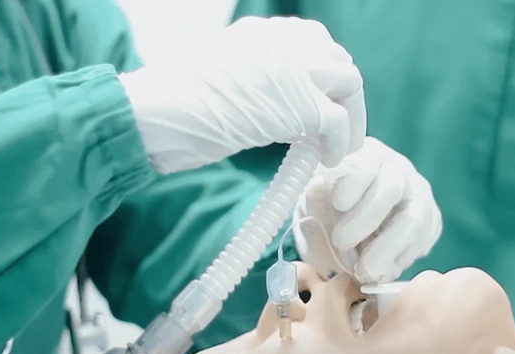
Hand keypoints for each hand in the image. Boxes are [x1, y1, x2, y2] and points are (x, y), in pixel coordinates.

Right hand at [119, 16, 365, 173]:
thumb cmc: (179, 106)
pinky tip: (328, 159)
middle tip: (336, 127)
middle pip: (337, 60)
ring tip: (339, 146)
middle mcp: (284, 41)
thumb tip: (279, 102)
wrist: (163, 114)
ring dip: (351, 117)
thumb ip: (256, 77)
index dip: (322, 74)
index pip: (313, 41)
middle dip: (342, 94)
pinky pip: (339, 122)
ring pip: (349, 83)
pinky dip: (340, 142)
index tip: (320, 99)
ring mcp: (296, 70)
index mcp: (263, 33)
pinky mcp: (303, 103)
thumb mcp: (224, 74)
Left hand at [293, 137, 441, 283]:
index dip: (354, 182)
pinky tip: (380, 272)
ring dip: (387, 249)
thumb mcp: (313, 204)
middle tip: (341, 241)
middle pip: (392, 188)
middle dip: (366, 218)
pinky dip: (400, 261)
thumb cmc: (327, 212)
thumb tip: (318, 189)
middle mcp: (397, 169)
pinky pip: (423, 241)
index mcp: (366, 155)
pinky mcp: (431, 221)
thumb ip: (315, 199)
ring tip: (364, 272)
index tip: (337, 202)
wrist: (346, 234)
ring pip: (414, 220)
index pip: (366, 162)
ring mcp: (418, 195)